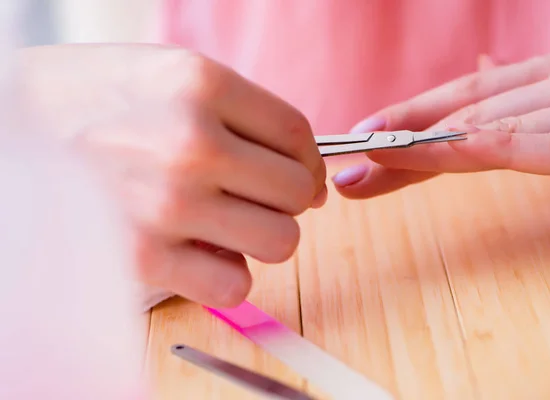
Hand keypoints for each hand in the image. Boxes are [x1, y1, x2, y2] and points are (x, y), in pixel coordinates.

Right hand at [19, 44, 326, 308]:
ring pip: (279, 242)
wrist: (7, 128)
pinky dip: (226, 275)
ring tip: (224, 224)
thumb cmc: (90, 100)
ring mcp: (168, 203)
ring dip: (260, 238)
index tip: (299, 174)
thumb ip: (241, 113)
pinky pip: (234, 286)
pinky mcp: (143, 258)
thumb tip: (307, 171)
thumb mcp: (166, 74)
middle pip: (297, 193)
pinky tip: (198, 253)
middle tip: (252, 197)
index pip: (298, 135)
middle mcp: (191, 142)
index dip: (308, 161)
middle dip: (284, 199)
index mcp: (201, 84)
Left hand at [333, 44, 549, 198]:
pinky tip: (433, 157)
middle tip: (346, 170)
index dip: (408, 115)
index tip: (362, 135)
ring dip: (418, 152)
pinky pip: (532, 147)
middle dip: (398, 142)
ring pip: (484, 129)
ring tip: (367, 171)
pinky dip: (477, 151)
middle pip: (462, 115)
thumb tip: (482, 67)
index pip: (464, 95)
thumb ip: (528, 92)